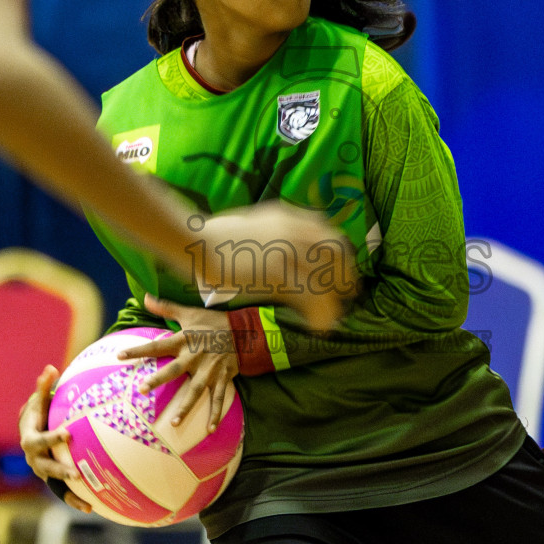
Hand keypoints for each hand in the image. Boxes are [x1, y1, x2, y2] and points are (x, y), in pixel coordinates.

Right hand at [17, 364, 92, 512]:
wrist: (32, 433)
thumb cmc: (38, 413)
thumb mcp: (39, 402)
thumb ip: (44, 388)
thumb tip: (51, 368)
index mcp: (30, 439)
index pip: (38, 441)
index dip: (51, 439)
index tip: (68, 434)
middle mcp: (34, 458)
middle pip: (44, 467)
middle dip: (59, 470)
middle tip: (76, 472)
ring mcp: (43, 471)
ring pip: (54, 483)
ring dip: (69, 491)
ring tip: (86, 496)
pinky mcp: (53, 480)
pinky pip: (62, 493)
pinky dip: (75, 500)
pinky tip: (93, 507)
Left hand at [117, 295, 240, 430]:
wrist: (244, 330)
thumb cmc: (212, 322)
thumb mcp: (189, 312)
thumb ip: (165, 307)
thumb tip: (144, 296)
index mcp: (185, 340)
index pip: (157, 345)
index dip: (138, 350)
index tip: (119, 356)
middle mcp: (195, 356)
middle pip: (174, 370)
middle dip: (158, 380)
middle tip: (142, 390)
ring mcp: (210, 370)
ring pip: (196, 391)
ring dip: (186, 407)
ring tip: (173, 422)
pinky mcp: (223, 378)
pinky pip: (218, 399)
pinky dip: (215, 415)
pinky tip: (210, 430)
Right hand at [195, 202, 357, 331]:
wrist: (195, 242)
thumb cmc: (214, 237)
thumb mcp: (250, 225)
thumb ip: (270, 234)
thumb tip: (279, 251)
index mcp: (287, 216)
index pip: (327, 232)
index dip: (339, 254)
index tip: (342, 269)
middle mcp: (293, 230)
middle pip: (335, 253)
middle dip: (344, 277)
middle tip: (348, 295)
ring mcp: (286, 250)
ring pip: (326, 279)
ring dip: (333, 303)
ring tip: (332, 320)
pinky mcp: (278, 272)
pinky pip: (310, 297)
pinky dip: (319, 315)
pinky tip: (318, 327)